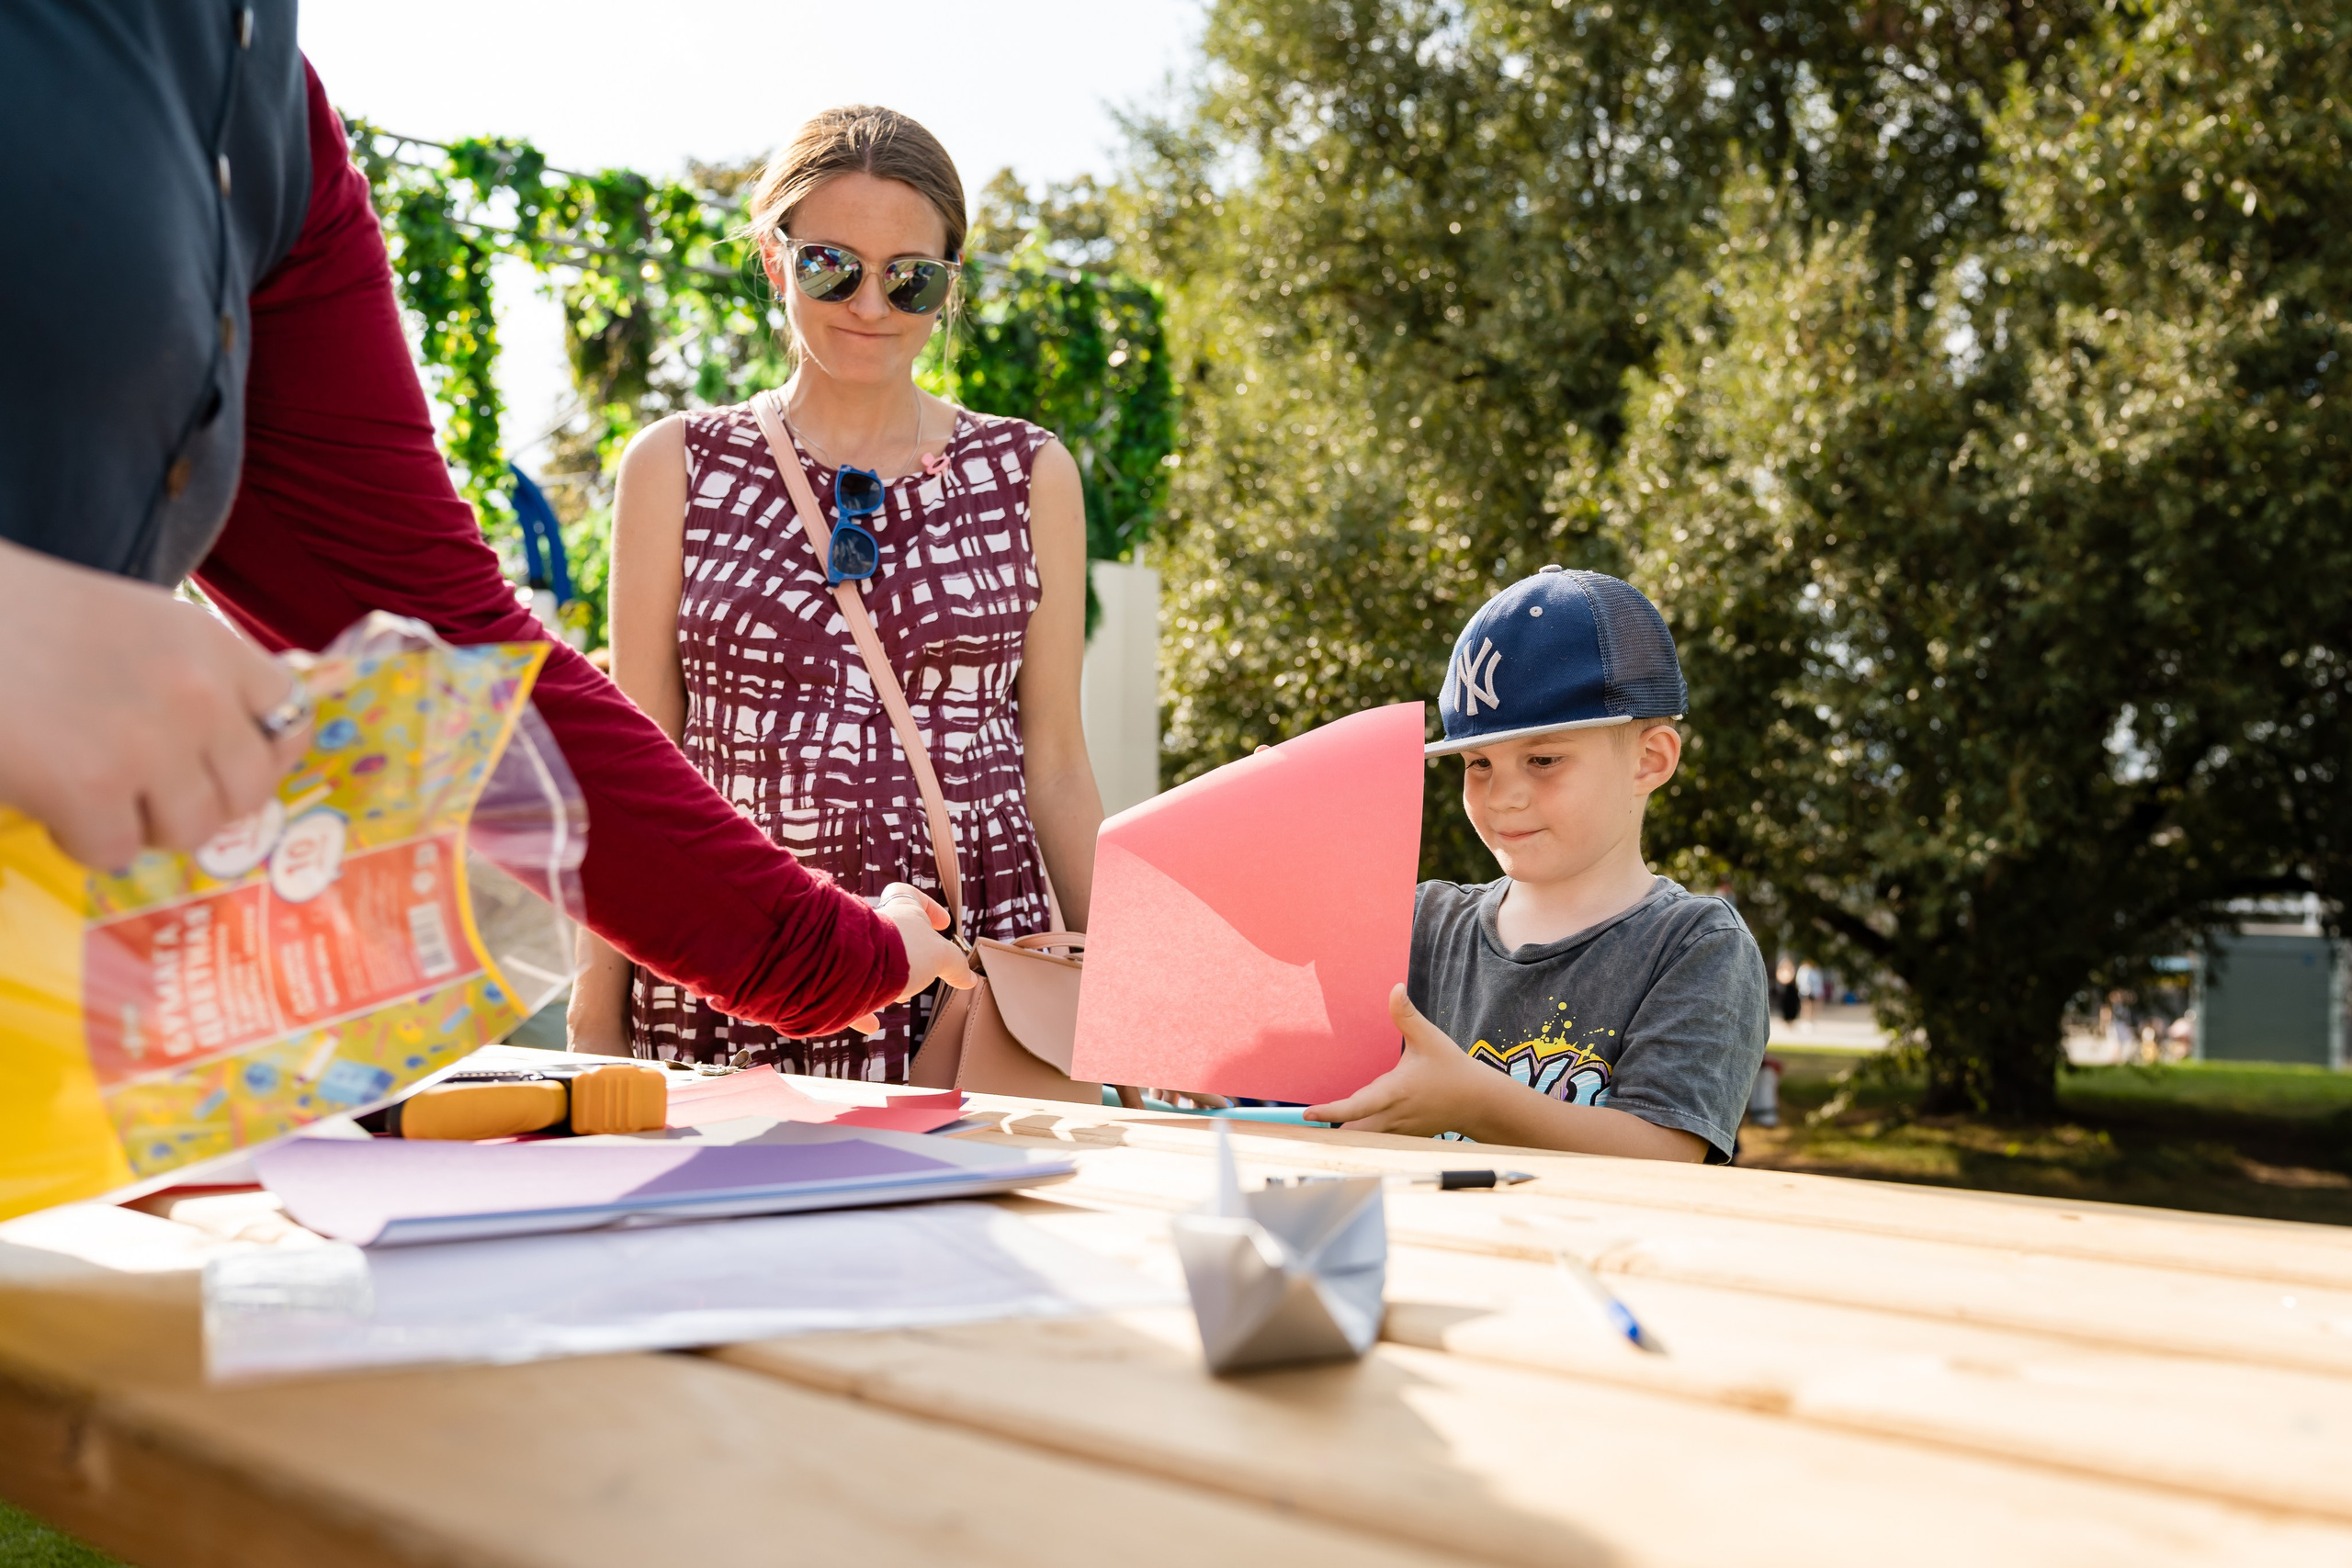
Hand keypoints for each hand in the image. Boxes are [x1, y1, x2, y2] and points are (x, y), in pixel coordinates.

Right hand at [0, 540, 308, 867]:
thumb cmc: (18, 618)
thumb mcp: (132, 624)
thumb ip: (188, 677)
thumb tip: (231, 748)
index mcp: (210, 643)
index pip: (290, 714)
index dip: (263, 750)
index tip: (228, 765)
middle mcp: (197, 693)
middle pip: (248, 790)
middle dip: (198, 801)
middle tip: (145, 792)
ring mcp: (150, 744)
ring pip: (191, 831)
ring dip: (141, 825)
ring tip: (91, 791)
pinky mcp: (91, 788)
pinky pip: (118, 851)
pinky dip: (81, 839)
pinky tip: (48, 801)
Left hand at [850, 882, 975, 1033]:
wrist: (854, 967)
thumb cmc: (901, 952)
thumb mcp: (942, 956)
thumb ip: (956, 965)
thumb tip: (969, 977)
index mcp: (900, 911)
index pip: (911, 895)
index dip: (928, 906)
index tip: (942, 922)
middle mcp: (875, 927)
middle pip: (893, 933)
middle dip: (911, 955)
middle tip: (923, 971)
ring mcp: (855, 951)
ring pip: (874, 962)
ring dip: (889, 979)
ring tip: (899, 996)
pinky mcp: (839, 978)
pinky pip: (851, 994)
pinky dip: (864, 1010)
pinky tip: (873, 1025)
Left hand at [1304, 984, 1500, 1136]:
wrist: (1477, 1101)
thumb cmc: (1452, 1068)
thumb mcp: (1429, 1038)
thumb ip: (1407, 1015)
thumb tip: (1395, 987)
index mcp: (1394, 1092)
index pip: (1357, 1106)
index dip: (1331, 1111)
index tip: (1308, 1113)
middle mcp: (1393, 1115)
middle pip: (1352, 1133)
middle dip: (1329, 1130)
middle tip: (1305, 1125)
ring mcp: (1398, 1130)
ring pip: (1363, 1139)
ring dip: (1344, 1134)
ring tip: (1316, 1130)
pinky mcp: (1402, 1136)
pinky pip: (1376, 1141)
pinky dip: (1362, 1137)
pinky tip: (1346, 1131)